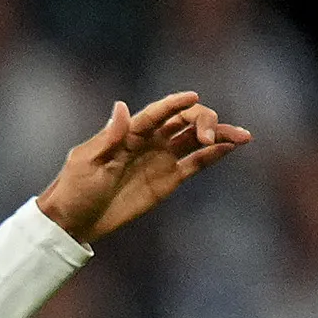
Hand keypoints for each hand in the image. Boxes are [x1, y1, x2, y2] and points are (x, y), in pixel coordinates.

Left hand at [36, 91, 250, 245]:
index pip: (156, 113)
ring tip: (242, 136)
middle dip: (202, 120)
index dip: (175, 103)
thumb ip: (109, 137)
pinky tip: (232, 146)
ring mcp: (161, 158)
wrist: (74, 221)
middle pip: (183, 120)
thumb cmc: (74, 189)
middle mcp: (149, 141)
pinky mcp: (169, 179)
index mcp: (128, 133)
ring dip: (219, 134)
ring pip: (195, 139)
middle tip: (207, 135)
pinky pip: (196, 162)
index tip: (193, 95)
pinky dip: (215, 153)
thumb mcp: (88, 163)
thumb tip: (122, 106)